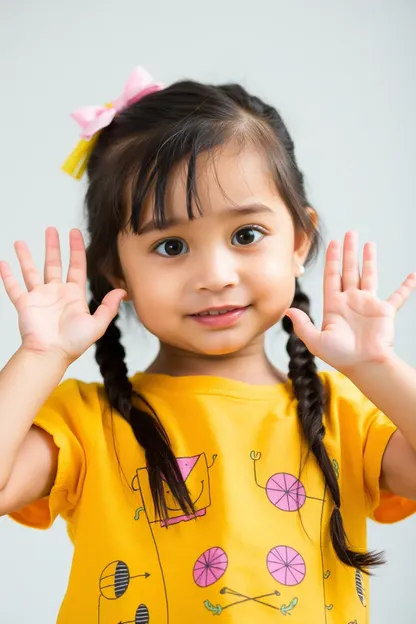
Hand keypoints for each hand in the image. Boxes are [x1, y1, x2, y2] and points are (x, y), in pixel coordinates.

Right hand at [0, 228, 125, 363]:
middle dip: (53, 246)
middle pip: (54, 264)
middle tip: (51, 229)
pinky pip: (13, 287)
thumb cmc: (74, 343)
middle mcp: (56, 293)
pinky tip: (3, 263)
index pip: (76, 266)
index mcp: (74, 295)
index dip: (76, 249)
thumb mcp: (97, 324)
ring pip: (31, 271)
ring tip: (20, 242)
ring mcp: (39, 297)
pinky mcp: (24, 304)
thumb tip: (123, 291)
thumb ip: (108, 307)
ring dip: (26, 257)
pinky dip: (7, 275)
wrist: (51, 355)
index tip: (74, 233)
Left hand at [286, 231, 415, 372]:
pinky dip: (406, 286)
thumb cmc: (340, 356)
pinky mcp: (384, 311)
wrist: (364, 365)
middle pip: (349, 270)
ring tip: (368, 243)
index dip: (332, 259)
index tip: (333, 243)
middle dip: (348, 252)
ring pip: (368, 275)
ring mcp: (368, 305)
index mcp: (334, 305)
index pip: (332, 276)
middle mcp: (350, 301)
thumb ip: (302, 325)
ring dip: (369, 259)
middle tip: (350, 232)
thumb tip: (288, 311)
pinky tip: (412, 275)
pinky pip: (398, 296)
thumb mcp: (315, 340)